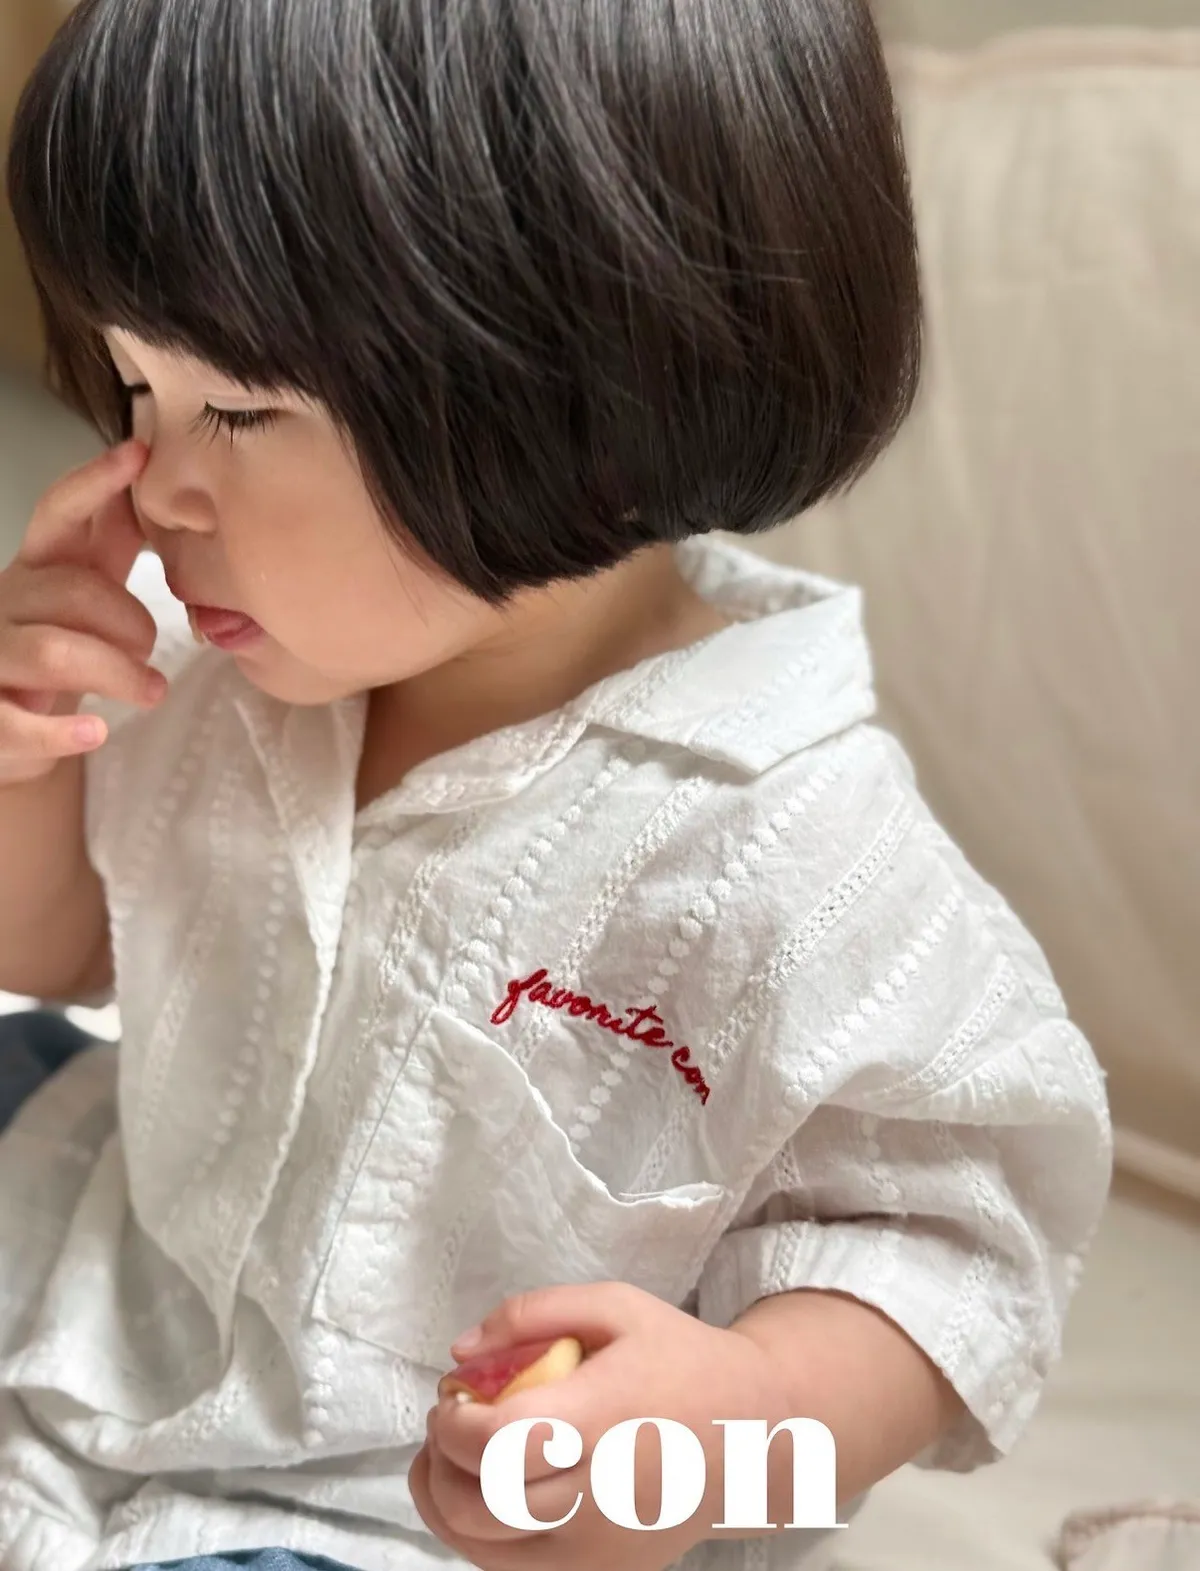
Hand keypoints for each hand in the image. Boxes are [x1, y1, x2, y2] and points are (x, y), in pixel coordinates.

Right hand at [0, 441, 164, 785]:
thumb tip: (155, 483)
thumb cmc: (59, 652)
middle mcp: (6, 602)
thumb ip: (113, 544)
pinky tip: (94, 733)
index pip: (57, 513)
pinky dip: (64, 734)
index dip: (94, 483)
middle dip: (130, 623)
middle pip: (73, 591)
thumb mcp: (86, 593)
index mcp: (38, 567)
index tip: (138, 453)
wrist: (9, 730)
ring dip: (115, 673)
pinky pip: (17, 722)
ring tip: (150, 692)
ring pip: (51, 650)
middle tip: (153, 654)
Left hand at [410, 1282, 781, 1570]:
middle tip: (447, 1419)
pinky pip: (511, 1569)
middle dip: (438, 1461)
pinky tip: (484, 1492)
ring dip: (444, 1502)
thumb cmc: (680, 1360)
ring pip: (483, 1549)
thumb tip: (459, 1351)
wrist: (754, 1434)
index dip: (452, 1423)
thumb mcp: (616, 1306)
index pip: (496, 1443)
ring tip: (454, 1456)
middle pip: (479, 1505)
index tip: (452, 1393)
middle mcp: (598, 1495)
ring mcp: (599, 1548)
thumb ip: (533, 1313)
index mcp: (602, 1419)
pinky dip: (477, 1535)